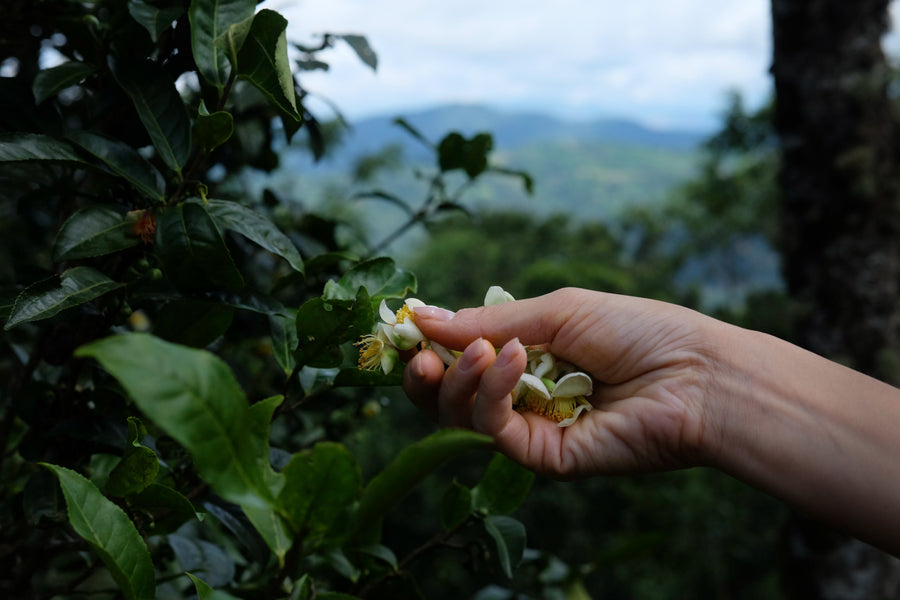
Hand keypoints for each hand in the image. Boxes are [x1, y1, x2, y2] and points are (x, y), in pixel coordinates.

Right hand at [403, 287, 721, 478]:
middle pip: (449, 398)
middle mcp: (523, 397)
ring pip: (462, 418)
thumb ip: (488, 320)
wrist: (696, 374)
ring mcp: (532, 430)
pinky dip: (491, 395)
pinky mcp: (544, 458)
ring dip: (459, 380)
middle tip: (421, 354)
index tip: (407, 327)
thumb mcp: (557, 311)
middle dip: (427, 375)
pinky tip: (509, 361)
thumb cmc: (637, 331)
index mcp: (526, 359)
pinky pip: (494, 431)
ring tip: (481, 351)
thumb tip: (421, 317)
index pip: (460, 359)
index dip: (430, 346)